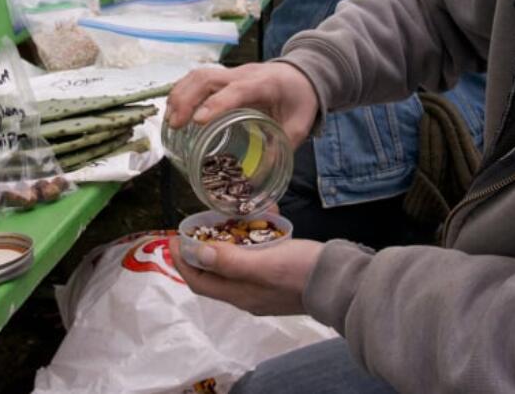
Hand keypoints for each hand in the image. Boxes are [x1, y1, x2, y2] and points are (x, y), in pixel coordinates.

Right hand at [165, 62, 318, 146]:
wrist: (302, 74)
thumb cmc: (300, 99)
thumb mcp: (300, 125)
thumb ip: (282, 147)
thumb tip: (260, 175)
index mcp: (264, 85)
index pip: (238, 90)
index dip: (217, 103)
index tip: (198, 121)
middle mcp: (243, 75)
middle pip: (208, 77)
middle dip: (187, 99)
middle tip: (175, 125)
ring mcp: (231, 73)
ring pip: (199, 75)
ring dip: (180, 95)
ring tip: (170, 120)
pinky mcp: (223, 77)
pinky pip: (198, 78)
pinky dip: (182, 92)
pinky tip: (174, 110)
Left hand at [169, 236, 324, 315]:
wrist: (341, 281)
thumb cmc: (300, 271)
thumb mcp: (263, 262)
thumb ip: (229, 261)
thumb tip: (197, 253)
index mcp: (240, 294)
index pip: (199, 281)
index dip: (182, 262)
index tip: (173, 238)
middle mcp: (249, 294)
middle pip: (215, 273)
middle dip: (202, 251)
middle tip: (198, 227)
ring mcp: (266, 287)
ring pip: (236, 264)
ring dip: (227, 243)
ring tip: (225, 221)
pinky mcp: (281, 277)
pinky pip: (257, 258)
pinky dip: (253, 240)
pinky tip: (260, 221)